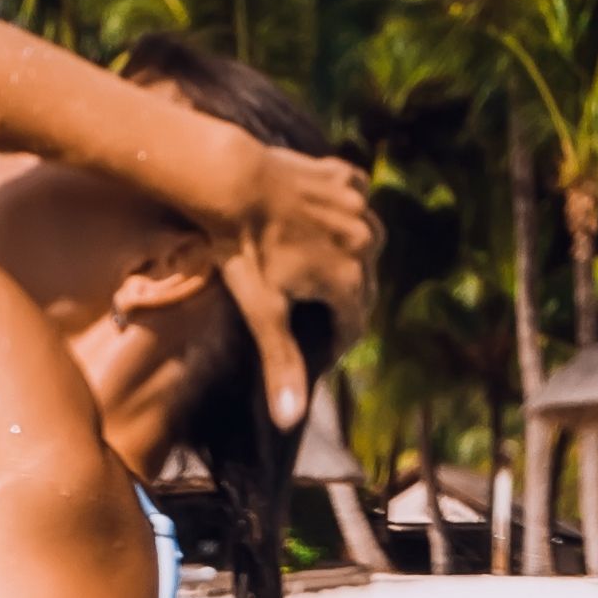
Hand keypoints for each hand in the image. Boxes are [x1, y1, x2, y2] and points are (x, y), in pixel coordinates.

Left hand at [204, 141, 377, 432]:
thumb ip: (282, 363)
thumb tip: (290, 421)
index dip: (334, 339)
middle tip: (313, 308)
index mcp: (350, 279)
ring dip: (348, 256)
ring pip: (364, 242)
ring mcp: (358, 206)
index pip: (355, 322)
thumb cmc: (243, 249)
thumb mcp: (261, 311)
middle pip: (363, 284)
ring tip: (317, 265)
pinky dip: (344, 213)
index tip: (316, 346)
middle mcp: (366, 242)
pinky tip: (323, 219)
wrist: (231, 180)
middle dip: (343, 300)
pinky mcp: (345, 176)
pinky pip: (357, 201)